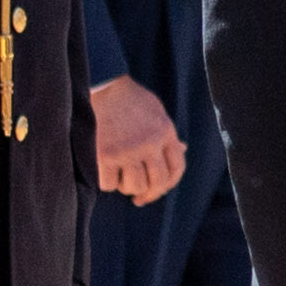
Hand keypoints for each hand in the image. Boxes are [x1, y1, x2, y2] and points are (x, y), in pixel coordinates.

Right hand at [92, 74, 184, 204]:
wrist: (103, 88)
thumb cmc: (130, 99)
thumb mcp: (157, 112)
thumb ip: (167, 133)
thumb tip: (182, 150)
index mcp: (165, 133)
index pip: (177, 168)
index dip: (169, 184)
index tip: (159, 190)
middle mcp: (149, 144)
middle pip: (157, 183)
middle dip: (149, 194)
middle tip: (139, 197)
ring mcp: (127, 151)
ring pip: (134, 186)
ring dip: (127, 187)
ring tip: (121, 176)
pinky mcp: (105, 156)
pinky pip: (110, 184)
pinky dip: (107, 182)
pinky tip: (106, 172)